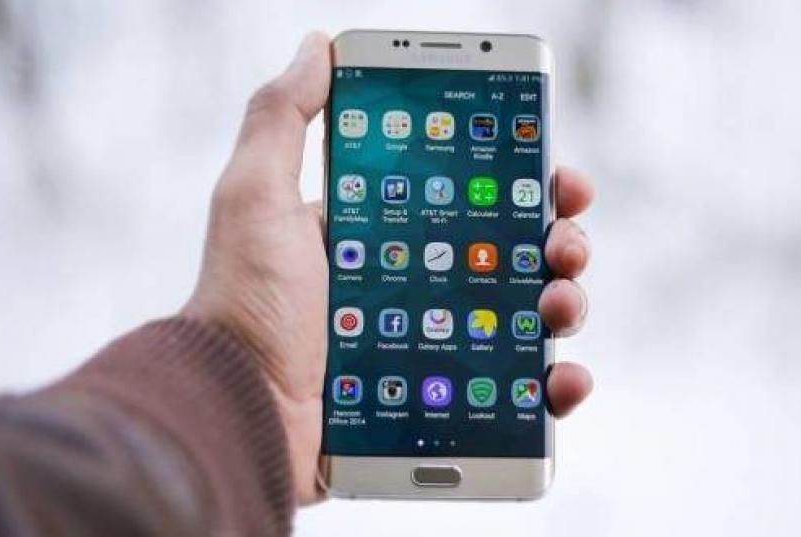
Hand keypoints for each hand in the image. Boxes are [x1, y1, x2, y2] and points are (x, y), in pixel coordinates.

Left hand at [183, 32, 594, 505]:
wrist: (235, 413)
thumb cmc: (244, 305)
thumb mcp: (255, 197)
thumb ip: (282, 117)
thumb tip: (318, 44)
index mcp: (385, 236)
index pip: (470, 196)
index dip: (521, 181)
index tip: (554, 173)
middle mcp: (416, 288)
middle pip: (512, 255)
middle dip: (557, 240)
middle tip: (565, 242)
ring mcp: (433, 347)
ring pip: (525, 319)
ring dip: (563, 303)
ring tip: (558, 305)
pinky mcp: (443, 407)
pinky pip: (515, 397)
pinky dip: (554, 388)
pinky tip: (564, 378)